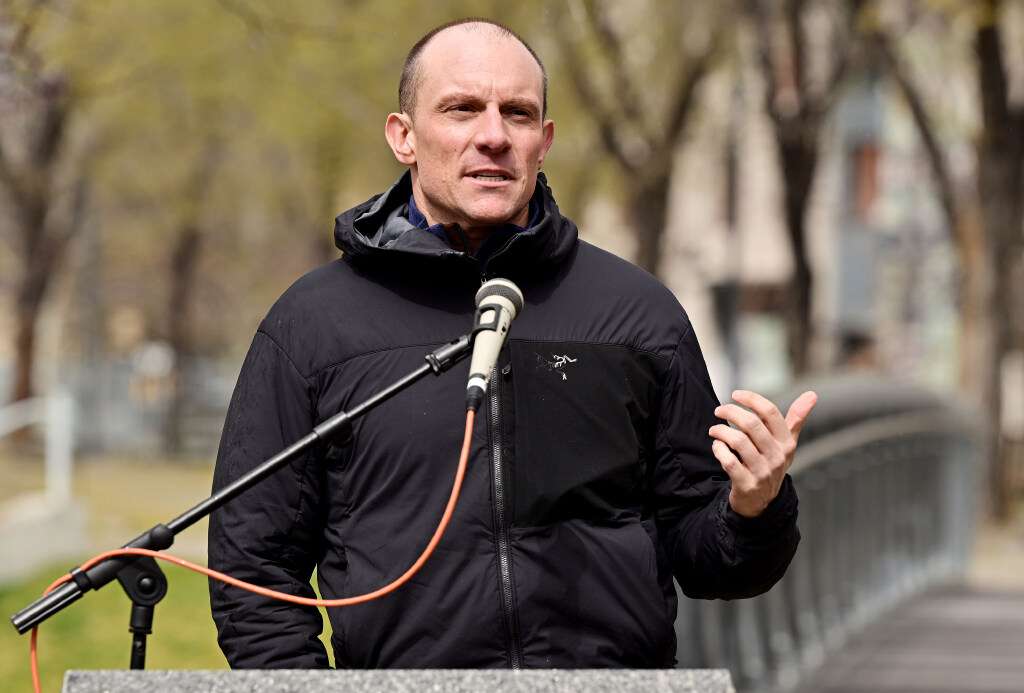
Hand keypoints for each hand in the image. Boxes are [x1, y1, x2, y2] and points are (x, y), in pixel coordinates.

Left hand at [708, 389, 817, 517]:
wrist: (762, 502)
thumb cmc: (772, 464)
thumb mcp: (787, 443)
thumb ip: (796, 418)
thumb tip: (812, 394)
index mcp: (786, 443)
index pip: (771, 412)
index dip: (752, 399)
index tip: (735, 394)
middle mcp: (776, 456)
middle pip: (752, 424)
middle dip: (731, 412)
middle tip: (719, 411)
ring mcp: (762, 471)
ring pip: (738, 441)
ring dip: (721, 431)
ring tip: (714, 430)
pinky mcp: (746, 484)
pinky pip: (729, 461)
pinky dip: (718, 450)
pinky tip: (717, 446)